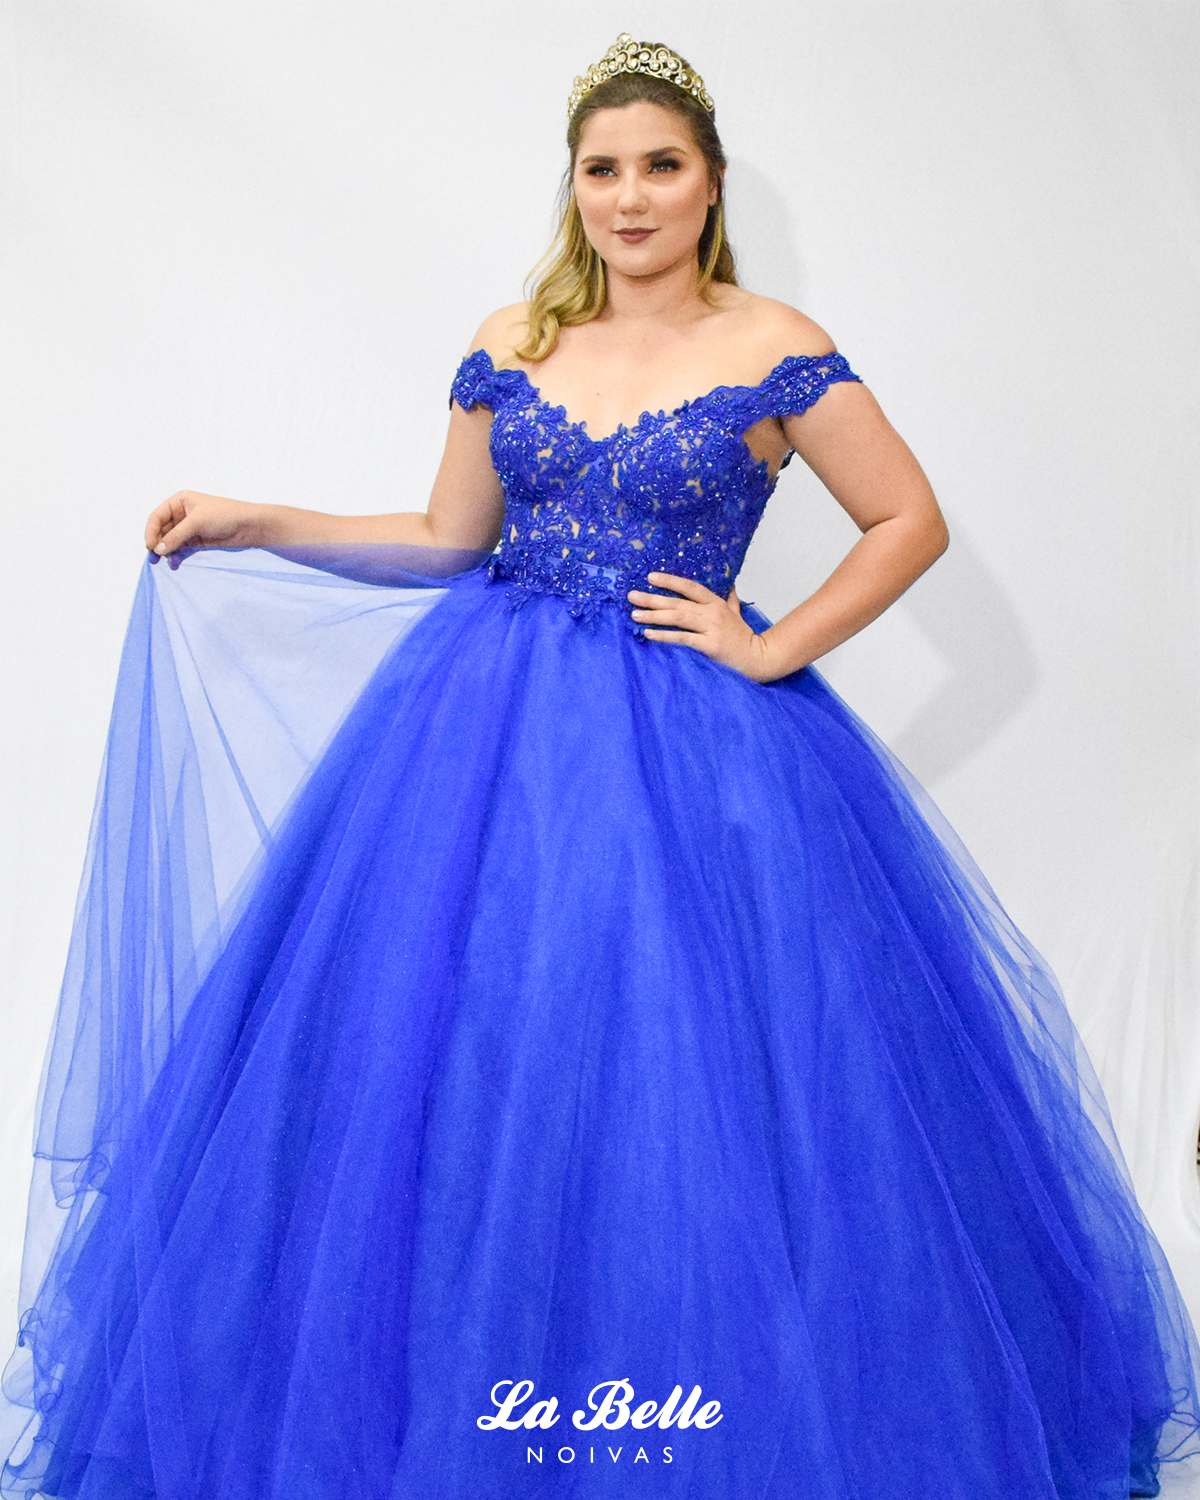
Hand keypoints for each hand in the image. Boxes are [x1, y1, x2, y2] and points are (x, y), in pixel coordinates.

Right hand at [145, 491, 265, 556]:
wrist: (250, 527)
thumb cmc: (226, 515)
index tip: (150, 546)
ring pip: (170, 542)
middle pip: (161, 531)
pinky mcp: (198, 541)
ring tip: (169, 562)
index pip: (157, 517)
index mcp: (180, 501)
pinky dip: (177, 557)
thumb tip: (157, 549)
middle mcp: (182, 514)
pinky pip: (181, 550)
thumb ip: (176, 536)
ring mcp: (190, 528)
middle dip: (158, 544)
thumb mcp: (197, 523)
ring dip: (167, 552)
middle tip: (154, 559)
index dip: (150, 531)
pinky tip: (176, 564)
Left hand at [627, 572, 784, 682]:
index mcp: (715, 603)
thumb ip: (730, 598)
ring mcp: (710, 628)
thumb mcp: (736, 613)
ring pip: (677, 618)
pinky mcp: (709, 645)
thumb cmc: (744, 637)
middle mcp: (711, 612)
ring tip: (635, 615)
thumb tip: (730, 584)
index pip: (690, 587)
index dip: (670, 581)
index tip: (650, 577)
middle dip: (652, 598)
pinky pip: (682, 638)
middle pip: (677, 603)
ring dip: (654, 616)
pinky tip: (649, 634)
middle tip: (631, 596)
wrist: (759, 658)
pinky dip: (664, 636)